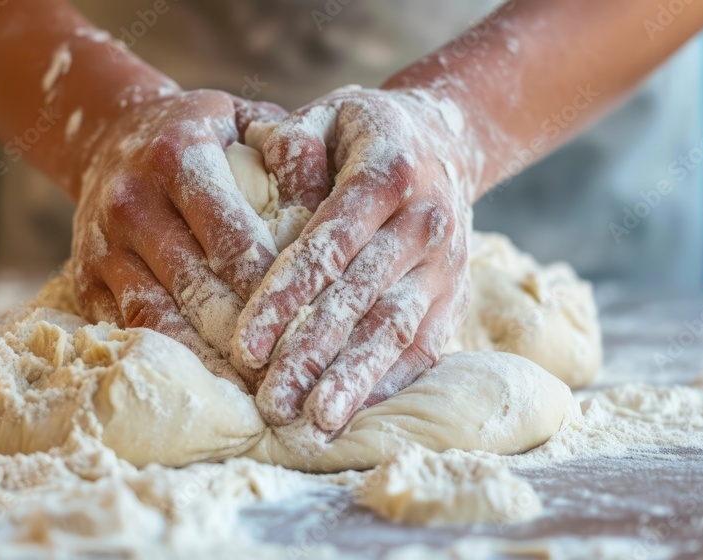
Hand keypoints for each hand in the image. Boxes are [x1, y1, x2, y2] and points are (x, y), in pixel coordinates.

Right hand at [72, 89, 285, 389]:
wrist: (110, 136)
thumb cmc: (205, 133)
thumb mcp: (248, 121)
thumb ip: (293, 152)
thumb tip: (334, 206)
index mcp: (178, 155)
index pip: (232, 236)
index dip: (273, 287)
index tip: (315, 326)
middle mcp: (131, 200)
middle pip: (196, 286)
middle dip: (247, 336)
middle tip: (294, 376)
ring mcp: (102, 245)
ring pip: (158, 317)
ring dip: (209, 359)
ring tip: (257, 395)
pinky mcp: (85, 279)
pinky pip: (131, 330)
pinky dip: (173, 359)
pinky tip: (213, 386)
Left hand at [233, 86, 475, 435]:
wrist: (446, 139)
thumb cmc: (363, 133)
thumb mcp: (327, 114)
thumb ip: (293, 146)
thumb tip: (279, 203)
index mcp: (389, 172)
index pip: (330, 244)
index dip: (286, 297)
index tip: (245, 344)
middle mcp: (426, 221)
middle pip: (363, 298)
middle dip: (313, 354)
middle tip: (271, 403)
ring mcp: (449, 263)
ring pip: (397, 329)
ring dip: (353, 380)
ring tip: (313, 423)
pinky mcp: (457, 294)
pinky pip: (426, 345)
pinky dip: (390, 381)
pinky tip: (355, 412)